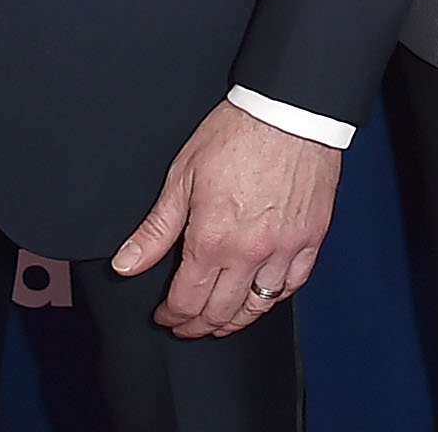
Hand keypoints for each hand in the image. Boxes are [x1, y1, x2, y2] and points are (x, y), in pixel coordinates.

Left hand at [112, 103, 343, 338]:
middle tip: (187, 324)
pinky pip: (293, 284)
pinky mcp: (311, 238)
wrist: (290, 110)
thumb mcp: (183, 176)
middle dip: (198, 325)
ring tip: (220, 320)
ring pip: (258, 306)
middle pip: (220, 312)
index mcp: (212, 239)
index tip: (165, 315)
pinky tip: (261, 295)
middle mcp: (250, 252)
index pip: (187, 301)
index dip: (172, 315)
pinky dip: (274, 298)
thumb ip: (155, 229)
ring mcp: (284, 248)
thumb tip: (126, 265)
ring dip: (235, 320)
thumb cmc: (238, 134)